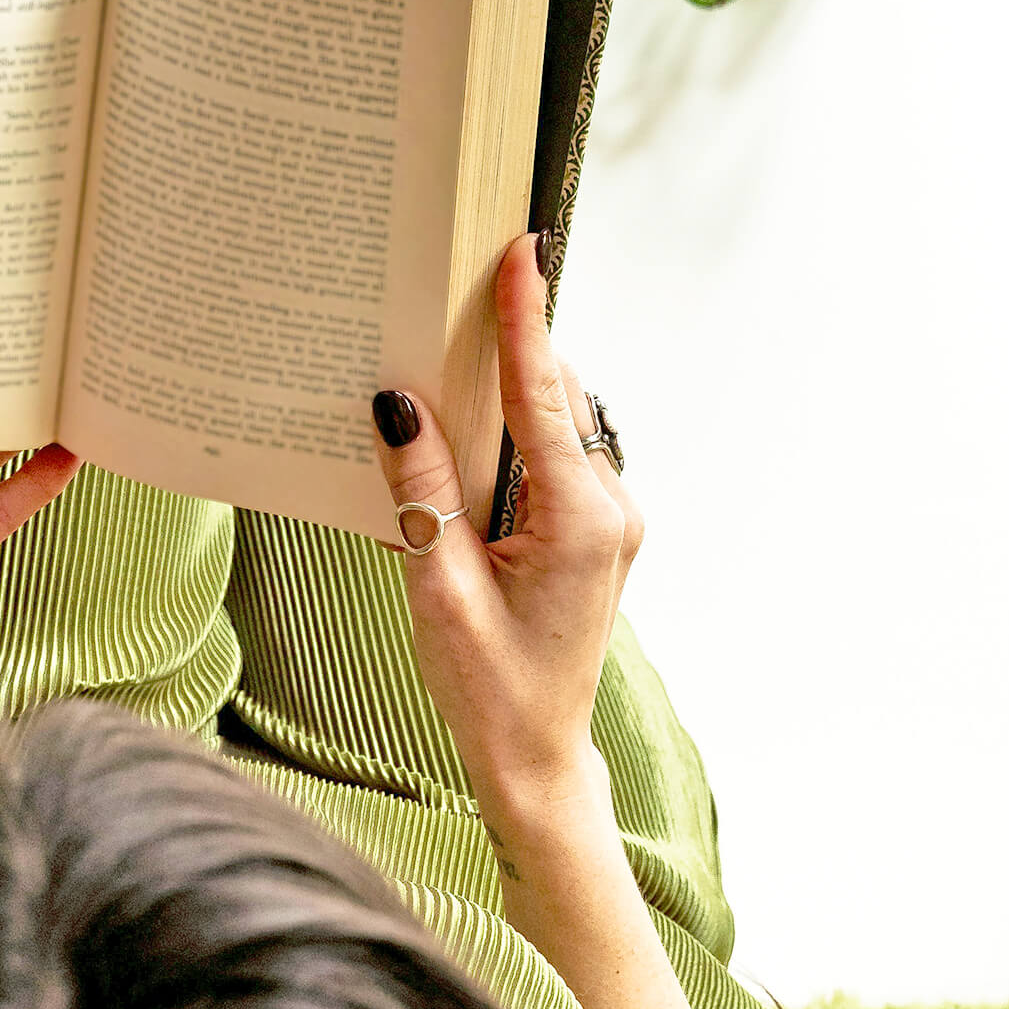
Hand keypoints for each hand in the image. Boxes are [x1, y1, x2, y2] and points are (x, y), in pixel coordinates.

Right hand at [369, 232, 643, 799]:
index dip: (526, 320)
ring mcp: (609, 520)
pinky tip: (466, 424)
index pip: (544, 397)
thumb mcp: (439, 588)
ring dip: (507, 387)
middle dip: (507, 343)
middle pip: (553, 398)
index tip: (521, 251)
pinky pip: (552, 456)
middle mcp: (610, 509)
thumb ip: (422, 492)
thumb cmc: (488, 688)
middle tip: (454, 285)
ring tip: (448, 346)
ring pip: (554, 424)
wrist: (534, 756)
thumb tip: (399, 404)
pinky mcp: (593, 531)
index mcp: (581, 520)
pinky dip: (512, 429)